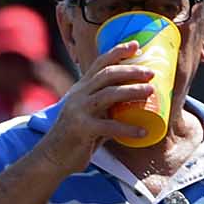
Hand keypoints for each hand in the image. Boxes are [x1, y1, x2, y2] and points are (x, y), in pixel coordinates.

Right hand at [41, 45, 155, 173]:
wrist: (52, 158)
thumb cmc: (74, 139)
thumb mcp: (89, 117)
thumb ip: (105, 111)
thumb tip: (130, 110)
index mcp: (81, 89)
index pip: (100, 63)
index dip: (118, 52)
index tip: (136, 45)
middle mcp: (79, 95)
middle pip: (107, 74)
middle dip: (131, 70)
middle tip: (151, 73)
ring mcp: (80, 110)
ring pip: (109, 94)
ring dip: (132, 90)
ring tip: (150, 92)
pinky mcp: (83, 129)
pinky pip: (110, 126)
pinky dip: (128, 129)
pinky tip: (142, 132)